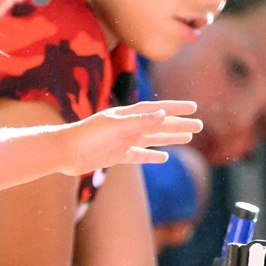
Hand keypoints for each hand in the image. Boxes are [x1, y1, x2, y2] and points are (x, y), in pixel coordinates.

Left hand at [61, 101, 202, 176]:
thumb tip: (163, 114)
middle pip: (159, 125)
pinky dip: (152, 156)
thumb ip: (139, 121)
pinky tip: (164, 158)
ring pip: (153, 139)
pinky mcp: (117, 156)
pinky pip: (140, 156)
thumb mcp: (115, 126)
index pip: (157, 110)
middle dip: (179, 124)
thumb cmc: (87, 135)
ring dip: (170, 138)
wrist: (65, 152)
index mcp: (127, 115)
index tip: (194, 107)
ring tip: (188, 137)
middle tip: (199, 125)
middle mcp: (128, 126)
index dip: (176, 108)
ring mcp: (124, 141)